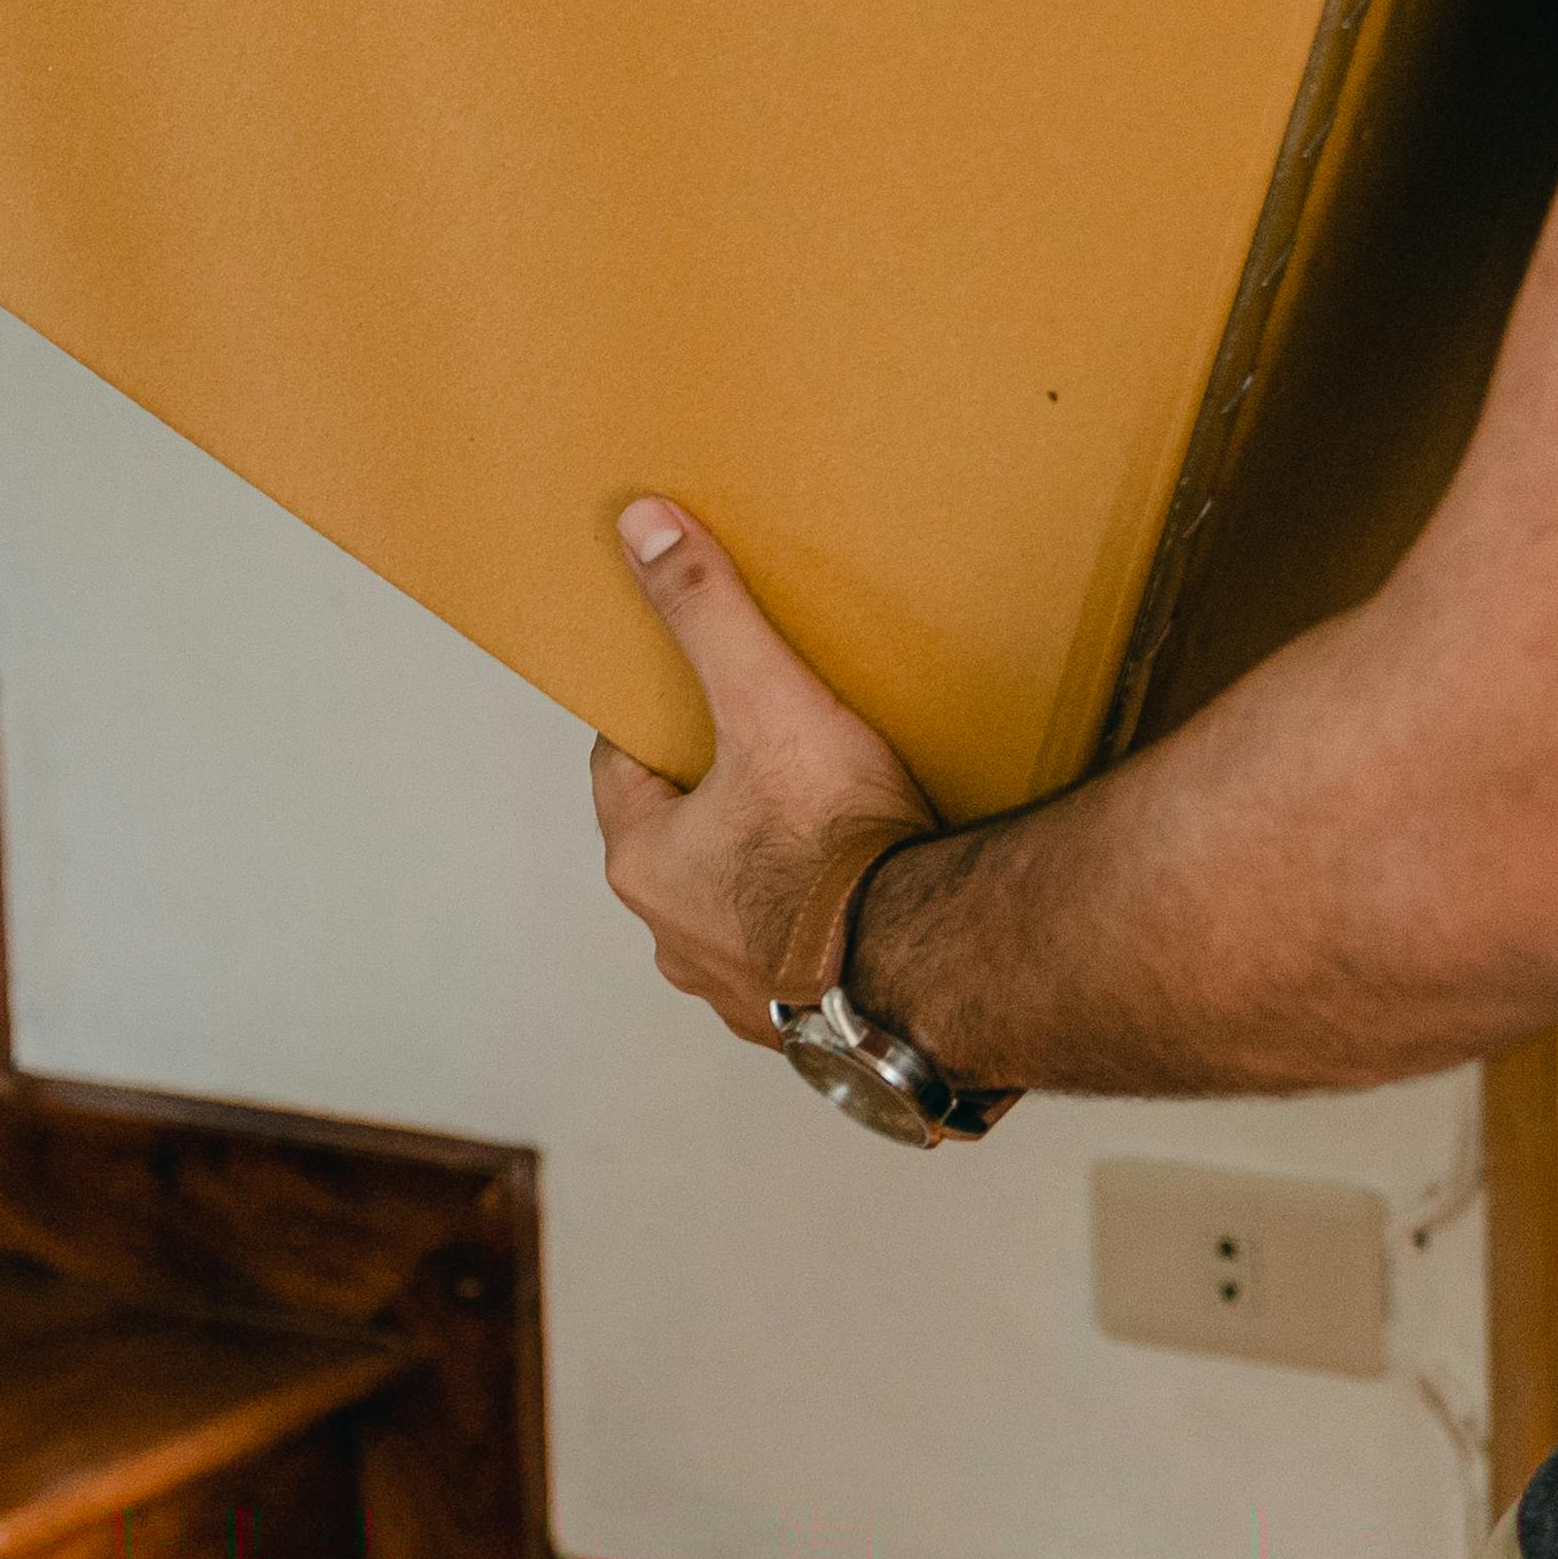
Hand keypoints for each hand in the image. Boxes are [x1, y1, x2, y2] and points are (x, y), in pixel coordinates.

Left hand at [589, 499, 936, 1046]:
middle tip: (771, 759)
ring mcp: (739, 994)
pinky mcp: (807, 1028)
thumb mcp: (768, 704)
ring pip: (732, 916)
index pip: (623, 773)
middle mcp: (675, 940)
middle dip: (715, 806)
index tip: (693, 701)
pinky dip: (817, 938)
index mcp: (647, 865)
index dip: (656, 729)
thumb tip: (642, 529)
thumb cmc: (840, 846)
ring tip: (825, 834)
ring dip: (762, 882)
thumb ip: (707, 615)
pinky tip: (865, 908)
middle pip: (678, 847)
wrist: (934, 961)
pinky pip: (796, 969)